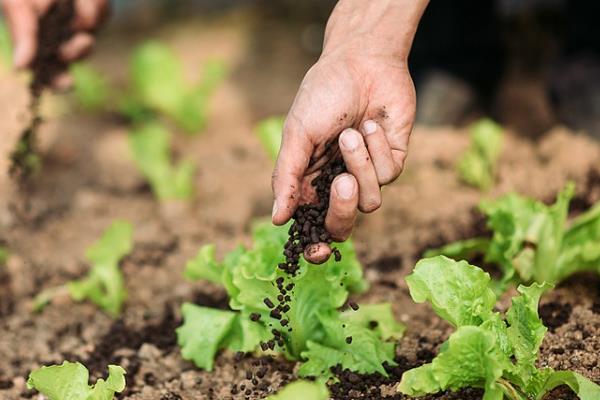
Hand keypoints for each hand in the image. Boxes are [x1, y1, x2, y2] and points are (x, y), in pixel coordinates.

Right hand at [1, 0, 107, 86]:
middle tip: (82, 42)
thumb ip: (22, 32)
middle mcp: (57, 35)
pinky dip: (92, 4)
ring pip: (88, 37)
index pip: (47, 69)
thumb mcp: (18, 3)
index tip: (67, 84)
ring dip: (82, 19)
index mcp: (34, 38)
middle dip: (77, 53)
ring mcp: (77, 25)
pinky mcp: (96, 12)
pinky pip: (99, 16)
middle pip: (72, 59)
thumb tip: (20, 68)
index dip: (56, 80)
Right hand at [271, 0, 427, 263]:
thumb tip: (276, 219)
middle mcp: (338, 184)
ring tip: (352, 132)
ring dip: (360, 164)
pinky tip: (372, 124)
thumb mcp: (297, 135)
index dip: (315, 246)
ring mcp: (366, 175)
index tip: (318, 251)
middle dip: (343, 209)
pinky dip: (378, 148)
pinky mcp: (392, 162)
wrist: (363, 63)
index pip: (312, 227)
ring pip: (369, 202)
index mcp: (310, 182)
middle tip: (342, 181)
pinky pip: (388, 175)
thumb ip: (286, 178)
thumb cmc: (323, 96)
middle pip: (343, 225)